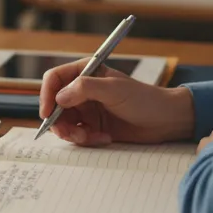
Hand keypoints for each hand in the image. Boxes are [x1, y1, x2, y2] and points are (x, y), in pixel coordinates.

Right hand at [39, 59, 194, 146]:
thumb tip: (59, 97)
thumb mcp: (114, 89)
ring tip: (90, 137)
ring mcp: (88, 109)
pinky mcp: (94, 125)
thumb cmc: (145, 99)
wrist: (166, 120)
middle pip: (55, 105)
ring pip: (64, 123)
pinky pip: (78, 135)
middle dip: (60, 122)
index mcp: (85, 72)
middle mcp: (83, 90)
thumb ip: (85, 88)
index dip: (46, 95)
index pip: (54, 79)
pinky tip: (104, 138)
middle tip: (72, 133)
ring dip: (73, 133)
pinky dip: (86, 139)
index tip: (47, 113)